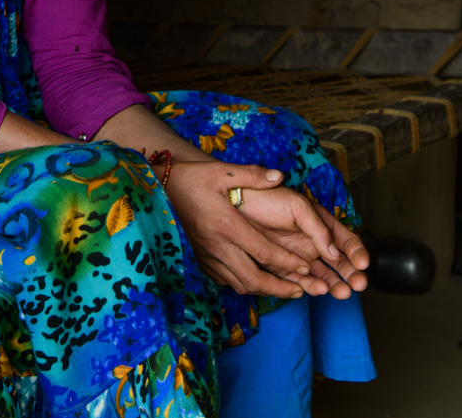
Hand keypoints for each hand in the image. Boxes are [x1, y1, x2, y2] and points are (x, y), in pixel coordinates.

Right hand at [165, 161, 323, 298]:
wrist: (155, 191)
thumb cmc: (189, 178)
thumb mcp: (220, 171)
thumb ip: (251, 175)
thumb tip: (279, 176)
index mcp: (227, 225)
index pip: (264, 252)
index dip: (288, 263)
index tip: (307, 268)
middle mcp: (217, 245)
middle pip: (253, 278)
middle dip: (280, 288)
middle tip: (302, 290)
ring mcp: (206, 256)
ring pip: (239, 283)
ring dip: (264, 290)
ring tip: (284, 291)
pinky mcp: (198, 260)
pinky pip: (224, 280)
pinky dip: (242, 285)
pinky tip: (254, 281)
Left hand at [237, 190, 369, 298]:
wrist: (238, 205)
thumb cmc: (269, 199)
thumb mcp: (299, 207)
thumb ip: (318, 229)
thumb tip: (335, 252)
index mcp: (322, 224)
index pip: (346, 241)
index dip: (357, 253)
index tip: (363, 264)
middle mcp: (314, 242)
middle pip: (339, 263)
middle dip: (351, 274)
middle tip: (359, 284)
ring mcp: (299, 257)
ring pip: (322, 275)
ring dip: (334, 284)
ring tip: (342, 292)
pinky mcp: (283, 268)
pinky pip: (300, 281)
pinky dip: (310, 287)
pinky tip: (319, 290)